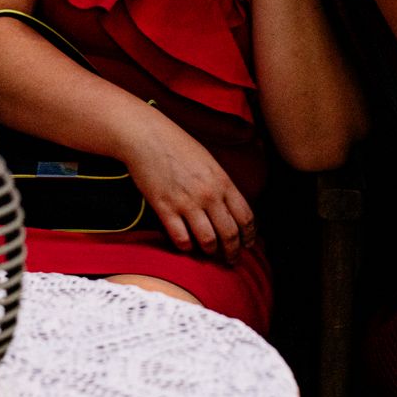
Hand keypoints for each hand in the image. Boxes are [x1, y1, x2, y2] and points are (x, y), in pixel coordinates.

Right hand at [123, 126, 256, 261]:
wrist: (147, 137)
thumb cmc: (178, 146)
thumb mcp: (209, 162)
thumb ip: (221, 185)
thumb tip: (230, 209)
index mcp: (223, 182)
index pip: (246, 217)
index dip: (249, 236)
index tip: (247, 244)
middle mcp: (209, 194)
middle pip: (230, 234)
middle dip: (233, 252)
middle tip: (231, 260)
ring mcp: (187, 202)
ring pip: (208, 241)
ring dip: (210, 252)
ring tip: (209, 254)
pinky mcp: (165, 208)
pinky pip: (181, 238)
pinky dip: (186, 246)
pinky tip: (186, 245)